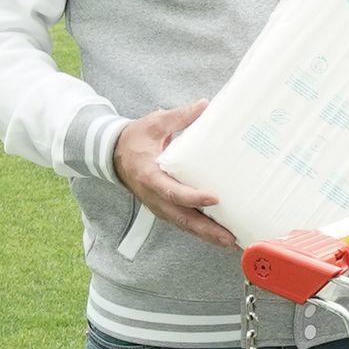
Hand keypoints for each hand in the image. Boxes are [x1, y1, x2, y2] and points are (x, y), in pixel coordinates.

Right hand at [110, 102, 238, 249]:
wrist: (114, 155)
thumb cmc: (135, 139)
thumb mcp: (154, 124)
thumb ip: (179, 116)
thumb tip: (204, 105)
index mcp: (150, 176)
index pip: (172, 191)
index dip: (193, 197)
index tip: (215, 197)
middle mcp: (154, 197)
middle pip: (183, 219)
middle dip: (208, 231)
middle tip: (232, 237)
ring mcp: (160, 206)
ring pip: (186, 226)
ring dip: (209, 236)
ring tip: (233, 243)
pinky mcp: (166, 209)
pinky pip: (185, 224)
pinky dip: (203, 232)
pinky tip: (223, 236)